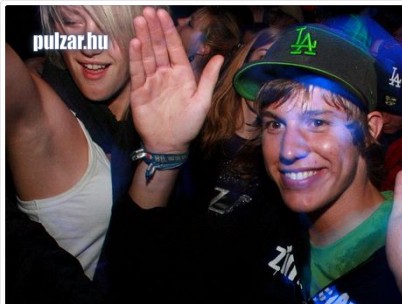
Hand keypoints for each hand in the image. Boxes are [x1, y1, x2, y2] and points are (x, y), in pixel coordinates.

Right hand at [129, 7, 222, 153]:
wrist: (169, 144)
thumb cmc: (188, 125)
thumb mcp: (202, 102)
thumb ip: (208, 78)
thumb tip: (219, 57)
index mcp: (182, 75)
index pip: (175, 48)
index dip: (169, 31)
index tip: (163, 14)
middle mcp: (166, 74)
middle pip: (159, 47)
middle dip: (154, 29)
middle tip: (148, 10)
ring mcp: (151, 81)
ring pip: (147, 55)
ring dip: (144, 38)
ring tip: (140, 20)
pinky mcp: (139, 91)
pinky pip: (138, 71)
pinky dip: (136, 57)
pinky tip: (135, 42)